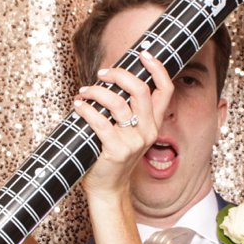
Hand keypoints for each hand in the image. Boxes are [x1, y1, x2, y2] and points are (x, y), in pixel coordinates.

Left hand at [73, 52, 173, 201]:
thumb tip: (107, 80)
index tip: (144, 54)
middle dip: (120, 74)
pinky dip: (86, 109)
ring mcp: (134, 142)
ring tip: (84, 92)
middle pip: (141, 90)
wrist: (107, 189)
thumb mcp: (126, 131)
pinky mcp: (117, 151)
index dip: (158, 68)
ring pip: (118, 103)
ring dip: (97, 91)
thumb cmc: (110, 156)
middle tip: (102, 73)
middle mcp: (148, 131)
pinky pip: (100, 122)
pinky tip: (78, 105)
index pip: (166, 90)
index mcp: (153, 123)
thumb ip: (124, 109)